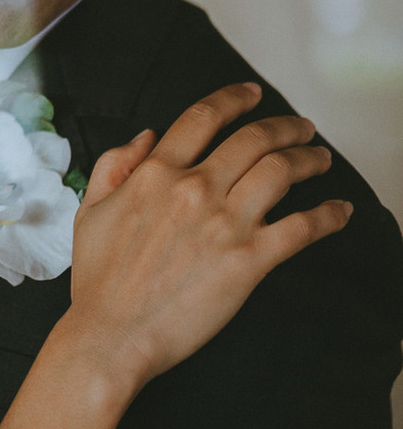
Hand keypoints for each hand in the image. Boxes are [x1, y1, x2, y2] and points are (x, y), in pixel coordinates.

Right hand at [62, 83, 349, 389]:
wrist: (112, 333)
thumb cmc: (98, 280)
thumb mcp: (89, 211)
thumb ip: (114, 165)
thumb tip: (147, 136)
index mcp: (156, 174)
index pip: (203, 117)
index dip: (234, 98)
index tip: (251, 95)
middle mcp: (195, 189)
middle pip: (255, 138)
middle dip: (285, 126)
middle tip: (300, 128)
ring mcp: (226, 223)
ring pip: (284, 170)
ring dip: (310, 159)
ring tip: (320, 159)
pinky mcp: (250, 259)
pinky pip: (304, 226)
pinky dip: (328, 214)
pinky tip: (339, 211)